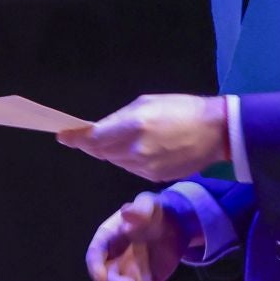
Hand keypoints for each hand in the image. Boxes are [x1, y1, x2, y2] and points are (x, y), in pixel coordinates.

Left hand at [57, 94, 229, 183]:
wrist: (215, 131)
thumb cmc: (181, 109)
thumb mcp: (147, 103)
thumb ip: (120, 118)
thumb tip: (99, 130)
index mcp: (134, 125)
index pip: (95, 137)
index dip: (76, 138)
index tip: (63, 136)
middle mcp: (136, 149)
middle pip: (101, 152)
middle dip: (93, 144)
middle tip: (90, 136)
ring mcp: (145, 167)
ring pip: (115, 161)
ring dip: (112, 152)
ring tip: (127, 139)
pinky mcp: (154, 177)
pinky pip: (131, 168)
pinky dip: (128, 159)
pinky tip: (142, 149)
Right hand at [85, 193, 185, 280]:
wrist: (172, 227)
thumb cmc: (154, 213)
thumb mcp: (149, 206)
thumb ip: (139, 209)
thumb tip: (126, 212)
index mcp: (107, 239)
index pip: (94, 256)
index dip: (95, 267)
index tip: (102, 277)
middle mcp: (112, 260)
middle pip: (105, 280)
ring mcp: (125, 275)